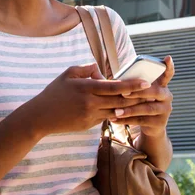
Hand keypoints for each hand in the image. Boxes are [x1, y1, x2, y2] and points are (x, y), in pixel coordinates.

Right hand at [29, 63, 151, 135]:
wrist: (41, 116)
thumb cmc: (54, 91)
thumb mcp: (68, 73)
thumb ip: (87, 69)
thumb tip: (101, 70)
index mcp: (87, 88)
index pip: (114, 86)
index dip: (132, 85)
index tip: (146, 82)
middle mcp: (91, 103)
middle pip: (120, 101)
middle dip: (137, 97)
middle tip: (153, 93)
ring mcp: (90, 116)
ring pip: (116, 112)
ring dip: (130, 108)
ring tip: (144, 103)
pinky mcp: (89, 126)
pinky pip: (106, 118)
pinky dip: (116, 114)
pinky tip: (126, 111)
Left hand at [112, 56, 174, 137]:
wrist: (150, 125)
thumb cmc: (141, 101)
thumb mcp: (140, 92)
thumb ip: (135, 84)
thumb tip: (117, 80)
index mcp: (162, 85)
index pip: (167, 73)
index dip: (168, 66)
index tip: (168, 57)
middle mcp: (167, 96)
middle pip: (155, 92)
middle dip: (138, 92)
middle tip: (123, 93)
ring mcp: (165, 110)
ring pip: (147, 108)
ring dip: (129, 110)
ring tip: (116, 111)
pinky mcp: (160, 123)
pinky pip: (141, 120)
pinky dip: (126, 120)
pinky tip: (115, 119)